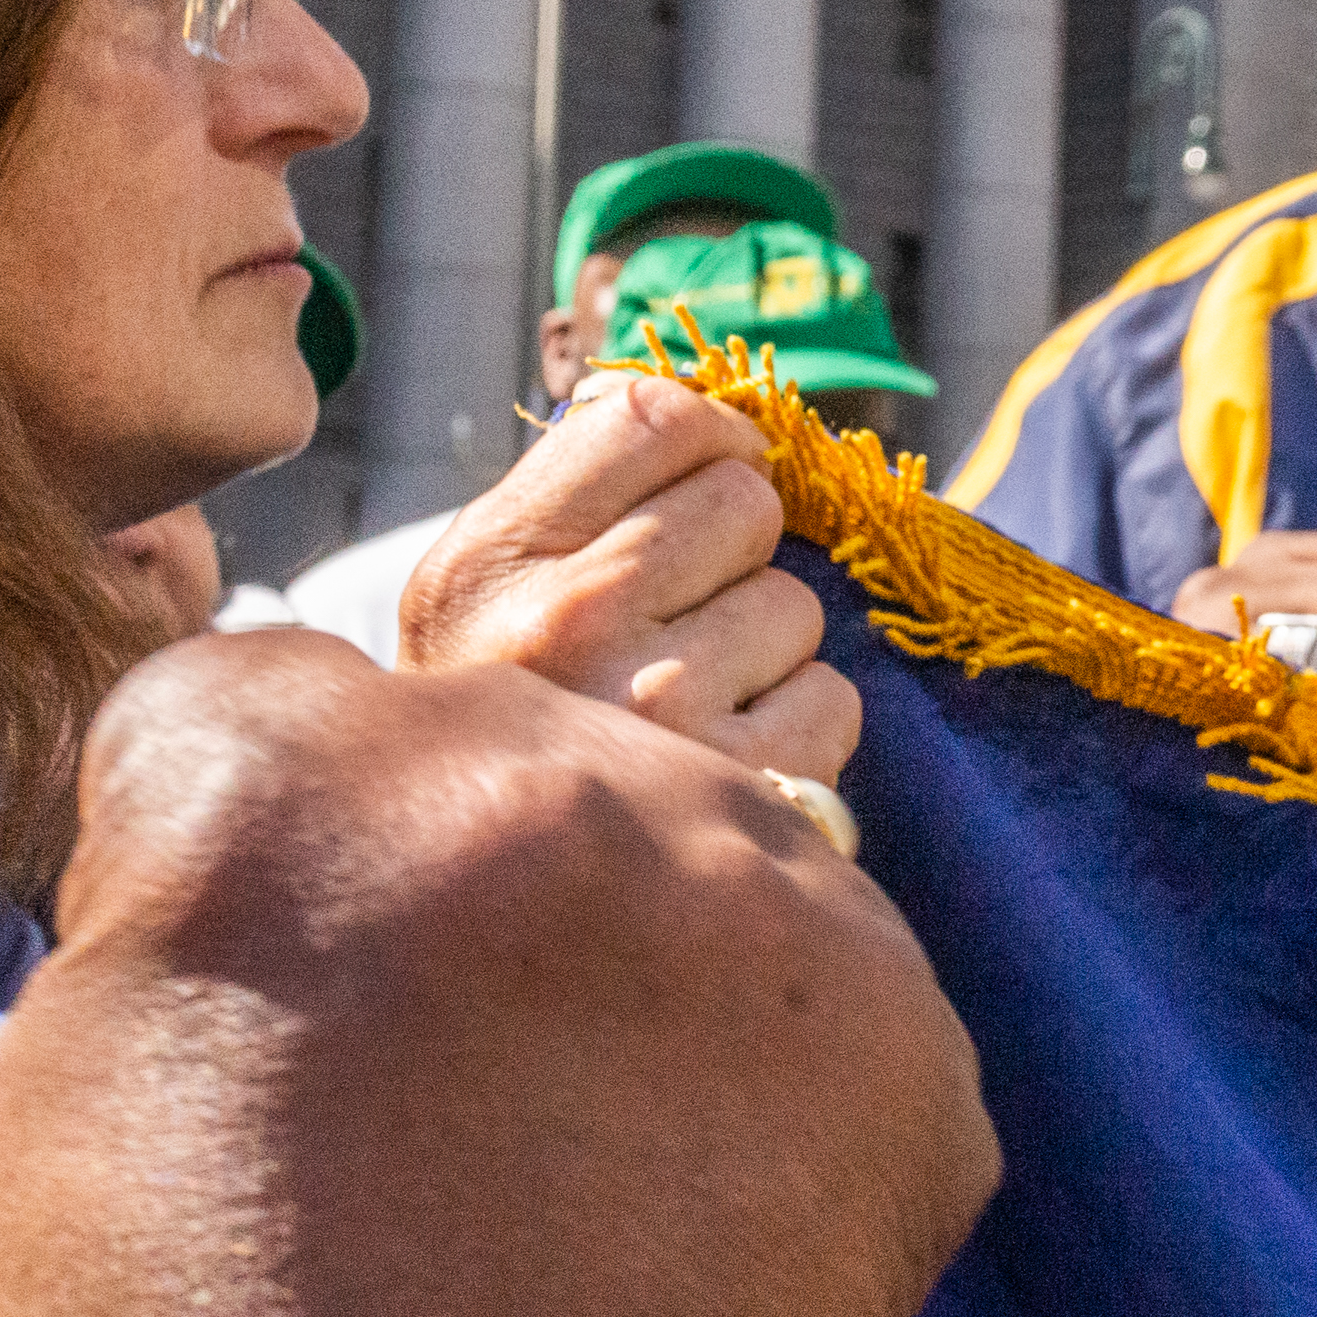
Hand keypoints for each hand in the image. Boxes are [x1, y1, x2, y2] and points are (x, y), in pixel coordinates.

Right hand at [0, 638, 994, 1316]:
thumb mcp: (61, 1077)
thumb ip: (177, 868)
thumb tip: (294, 802)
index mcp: (297, 770)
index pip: (256, 701)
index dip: (231, 861)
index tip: (256, 1003)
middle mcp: (563, 774)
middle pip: (490, 754)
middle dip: (445, 882)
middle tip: (417, 1098)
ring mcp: (778, 894)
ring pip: (684, 845)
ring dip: (625, 950)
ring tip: (553, 1164)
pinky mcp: (920, 1029)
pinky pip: (824, 988)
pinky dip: (760, 1076)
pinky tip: (674, 1207)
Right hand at [394, 373, 859, 785]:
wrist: (484, 910)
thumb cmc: (509, 729)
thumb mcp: (485, 605)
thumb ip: (575, 502)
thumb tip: (694, 406)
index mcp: (485, 562)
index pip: (652, 416)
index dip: (714, 433)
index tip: (717, 466)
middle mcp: (562, 620)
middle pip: (745, 502)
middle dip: (734, 555)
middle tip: (679, 623)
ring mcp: (652, 704)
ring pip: (797, 605)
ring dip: (766, 652)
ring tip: (688, 708)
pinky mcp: (737, 784)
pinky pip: (832, 699)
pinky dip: (800, 729)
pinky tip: (729, 763)